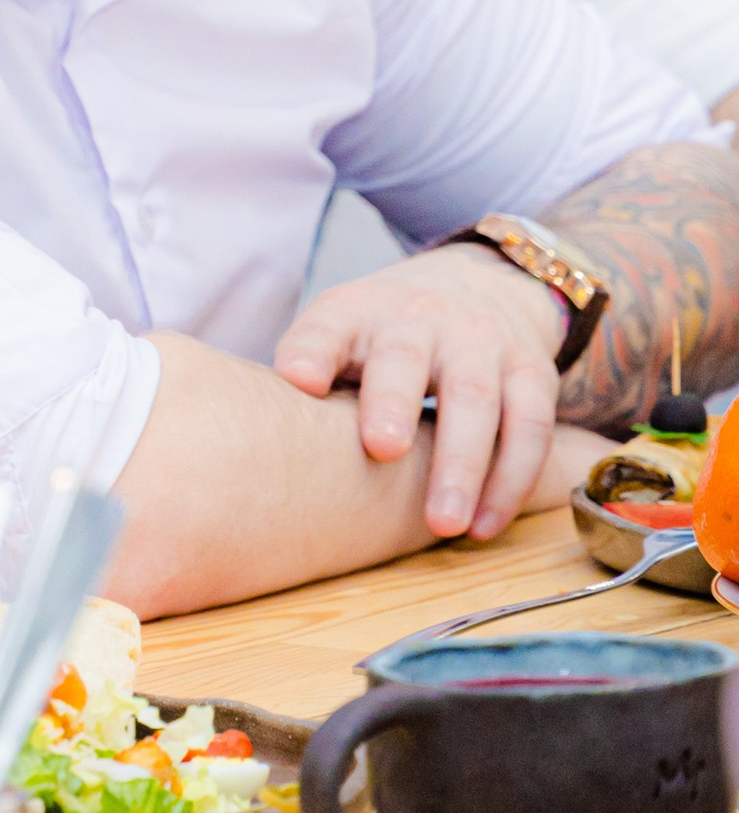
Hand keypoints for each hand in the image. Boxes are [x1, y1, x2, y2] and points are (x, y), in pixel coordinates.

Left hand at [272, 244, 568, 542]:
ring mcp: (483, 342)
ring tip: (444, 524)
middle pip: (408, 359)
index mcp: (361, 312)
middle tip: (383, 449)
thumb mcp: (341, 332)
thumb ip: (309, 368)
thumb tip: (279, 422)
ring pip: (478, 398)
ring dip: (463, 464)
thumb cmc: (386, 334)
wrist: (479, 286)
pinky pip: (530, 426)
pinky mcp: (533, 372)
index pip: (328, 325)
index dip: (312, 351)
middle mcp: (422, 319)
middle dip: (395, 403)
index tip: (299, 381)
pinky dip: (512, 480)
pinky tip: (485, 526)